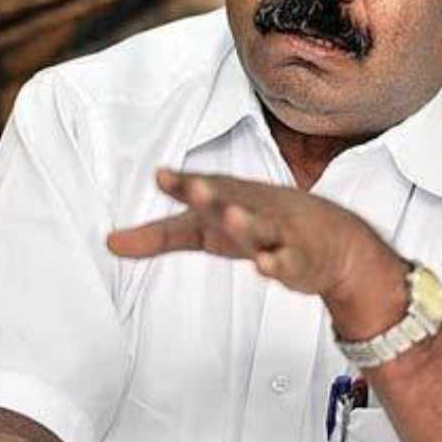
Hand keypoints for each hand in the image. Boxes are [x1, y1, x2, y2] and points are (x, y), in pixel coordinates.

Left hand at [107, 169, 407, 336]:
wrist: (332, 240)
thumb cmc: (259, 226)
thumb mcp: (206, 231)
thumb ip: (160, 235)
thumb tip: (108, 242)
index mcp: (230, 197)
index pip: (204, 187)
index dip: (183, 184)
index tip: (160, 176)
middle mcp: (253, 209)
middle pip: (232, 201)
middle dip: (214, 196)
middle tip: (195, 188)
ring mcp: (279, 233)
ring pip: (262, 229)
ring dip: (247, 224)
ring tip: (231, 217)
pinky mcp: (300, 260)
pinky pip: (289, 262)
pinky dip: (279, 263)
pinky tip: (266, 265)